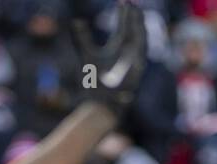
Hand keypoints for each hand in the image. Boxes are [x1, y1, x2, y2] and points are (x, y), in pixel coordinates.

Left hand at [72, 1, 147, 116]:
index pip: (124, 25)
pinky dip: (141, 41)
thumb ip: (82, 38)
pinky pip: (141, 52)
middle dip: (134, 16)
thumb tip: (75, 20)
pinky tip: (139, 30)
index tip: (123, 1)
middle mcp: (128, 50)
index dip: (124, 13)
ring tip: (136, 13)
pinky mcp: (138, 68)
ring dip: (139, 25)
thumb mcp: (87, 54)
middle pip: (134, 28)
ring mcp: (135, 59)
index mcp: (118, 45)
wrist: (100, 100)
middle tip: (131, 2)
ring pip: (140, 37)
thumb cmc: (94, 80)